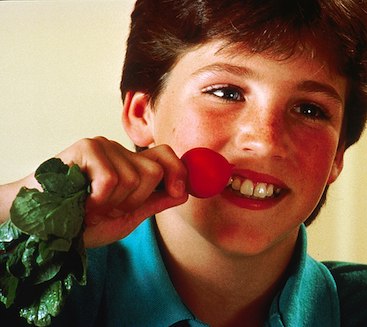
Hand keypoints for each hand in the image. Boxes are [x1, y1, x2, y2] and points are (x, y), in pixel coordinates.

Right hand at [56, 137, 187, 247]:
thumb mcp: (126, 217)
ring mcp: (103, 146)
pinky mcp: (86, 148)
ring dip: (112, 205)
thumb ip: (153, 203)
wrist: (42, 226)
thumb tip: (184, 193)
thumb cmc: (82, 222)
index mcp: (131, 165)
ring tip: (90, 208)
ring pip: (133, 178)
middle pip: (154, 170)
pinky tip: (82, 205)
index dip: (178, 172)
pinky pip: (111, 180)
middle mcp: (120, 151)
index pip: (166, 155)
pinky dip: (98, 202)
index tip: (178, 191)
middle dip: (136, 200)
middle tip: (109, 210)